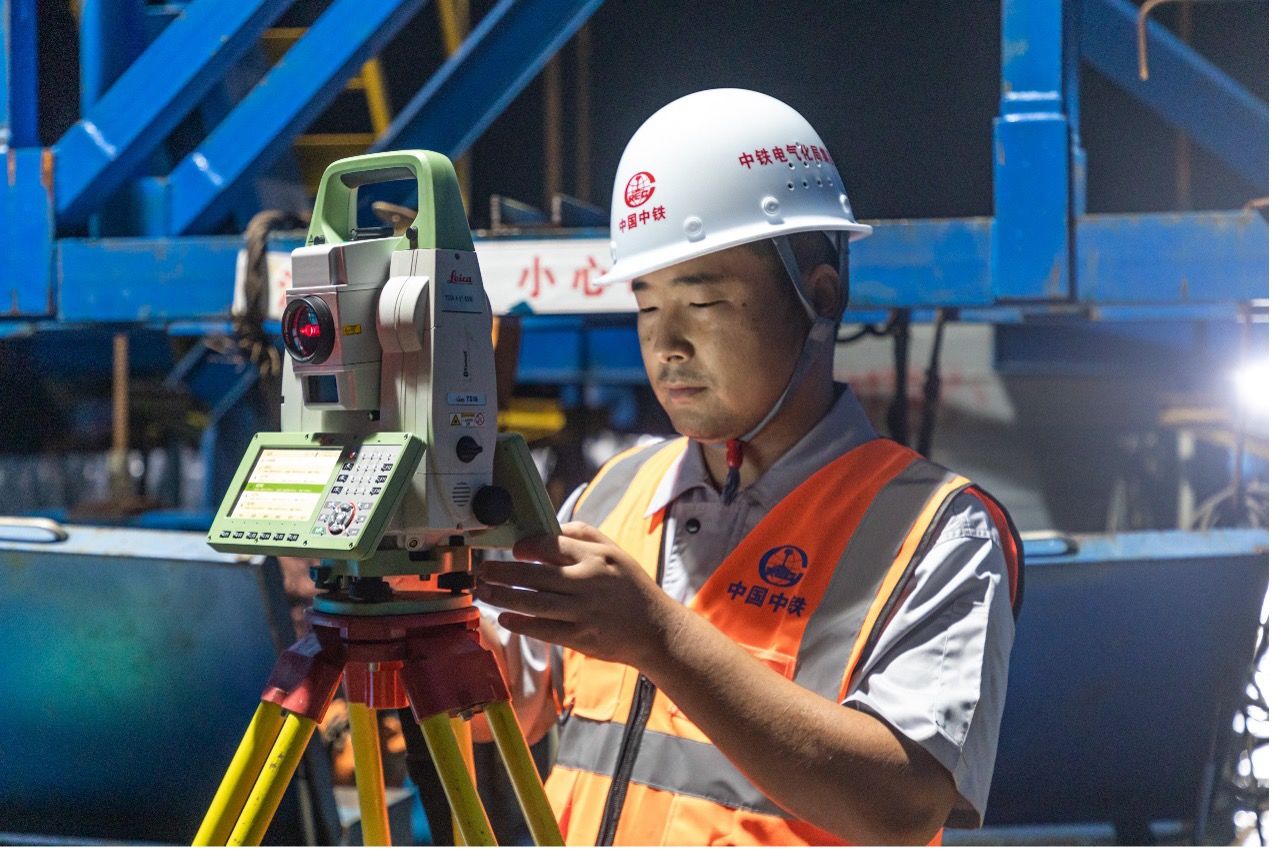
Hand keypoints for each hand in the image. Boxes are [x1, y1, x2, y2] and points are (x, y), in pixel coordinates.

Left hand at [474, 521, 684, 668]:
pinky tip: (504, 617)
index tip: (514, 549)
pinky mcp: (581, 638)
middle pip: (536, 575)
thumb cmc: (631, 587)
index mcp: (595, 558)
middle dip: (503, 572)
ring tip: (483, 592)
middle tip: (482, 570)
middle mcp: (588, 583)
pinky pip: (544, 629)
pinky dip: (522, 624)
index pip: (552, 545)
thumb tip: (548, 529)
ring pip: (535, 603)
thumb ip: (583, 534)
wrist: (655, 629)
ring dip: (504, 597)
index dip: (527, 546)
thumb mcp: (615, 551)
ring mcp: (583, 612)